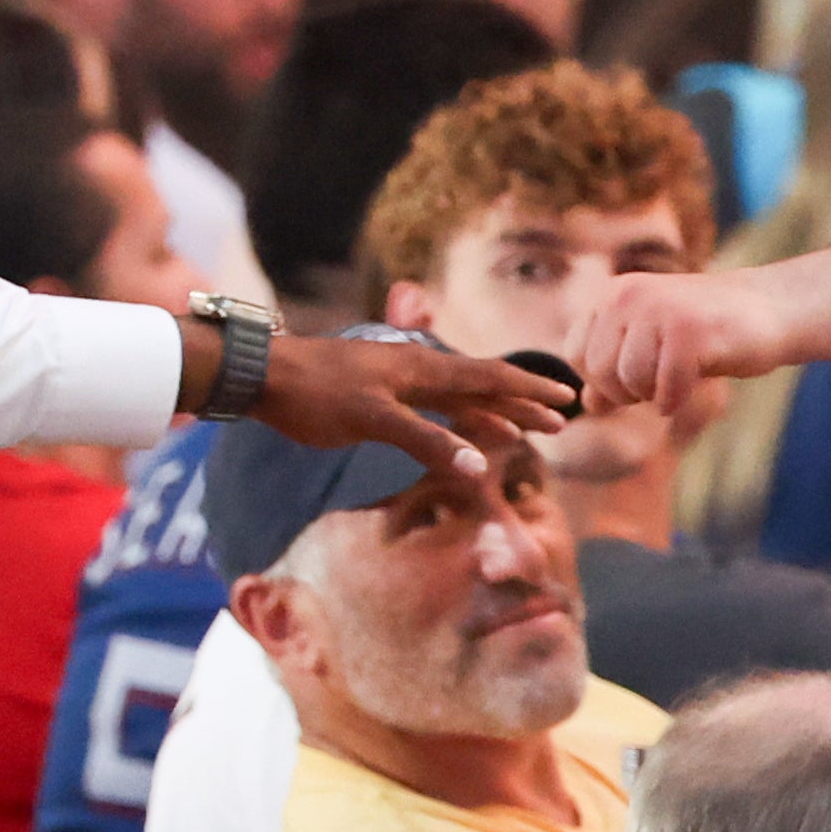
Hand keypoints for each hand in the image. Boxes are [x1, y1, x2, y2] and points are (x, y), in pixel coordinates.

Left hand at [240, 330, 572, 480]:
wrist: (264, 376)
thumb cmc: (315, 394)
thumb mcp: (372, 420)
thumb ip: (425, 441)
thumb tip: (481, 463)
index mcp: (422, 368)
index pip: (489, 376)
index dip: (529, 390)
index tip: (566, 399)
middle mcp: (417, 368)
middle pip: (482, 385)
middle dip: (522, 404)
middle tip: (561, 422)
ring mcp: (399, 379)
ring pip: (459, 396)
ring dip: (494, 412)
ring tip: (526, 432)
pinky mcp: (380, 393)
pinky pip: (434, 405)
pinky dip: (459, 420)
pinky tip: (466, 433)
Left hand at [565, 270, 794, 411]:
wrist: (771, 309)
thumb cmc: (707, 332)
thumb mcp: (651, 348)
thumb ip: (615, 373)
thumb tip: (585, 406)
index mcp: (613, 295)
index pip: (575, 354)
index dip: (601, 381)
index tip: (634, 380)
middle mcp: (629, 295)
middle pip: (599, 371)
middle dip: (627, 393)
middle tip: (660, 383)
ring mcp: (660, 310)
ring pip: (630, 380)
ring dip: (653, 395)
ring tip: (676, 380)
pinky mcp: (690, 331)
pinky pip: (665, 387)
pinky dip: (677, 399)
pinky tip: (692, 387)